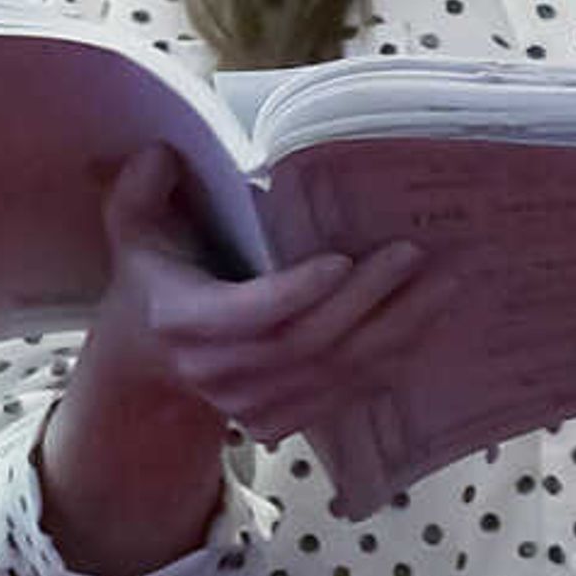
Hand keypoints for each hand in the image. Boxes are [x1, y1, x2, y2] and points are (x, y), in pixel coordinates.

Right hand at [35, 143, 455, 575]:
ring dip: (396, 330)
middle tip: (412, 254)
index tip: (340, 260)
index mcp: (183, 322)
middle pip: (305, 345)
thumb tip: (162, 155)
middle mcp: (220, 373)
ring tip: (443, 283)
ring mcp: (254, 406)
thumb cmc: (153, 278)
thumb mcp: (133, 229)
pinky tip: (429, 320)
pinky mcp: (284, 421)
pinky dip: (393, 358)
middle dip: (365, 301)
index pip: (245, 317)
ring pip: (336, 373)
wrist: (150, 361)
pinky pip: (348, 393)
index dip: (294, 294)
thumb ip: (140, 190)